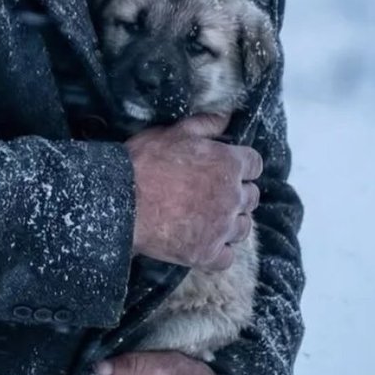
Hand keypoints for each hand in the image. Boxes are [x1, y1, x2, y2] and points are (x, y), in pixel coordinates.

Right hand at [126, 113, 259, 270]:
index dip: (241, 165)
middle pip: (251, 197)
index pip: (254, 165)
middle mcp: (232, 197)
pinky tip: (203, 241)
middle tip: (212, 193)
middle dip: (236, 193)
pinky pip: (227, 257)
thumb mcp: (174, 132)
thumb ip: (205, 124)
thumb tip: (227, 117)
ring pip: (242, 227)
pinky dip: (219, 251)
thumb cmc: (145, 162)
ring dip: (230, 222)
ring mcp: (222, 228)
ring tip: (208, 218)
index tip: (225, 167)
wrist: (120, 202)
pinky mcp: (207, 254)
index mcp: (229, 164)